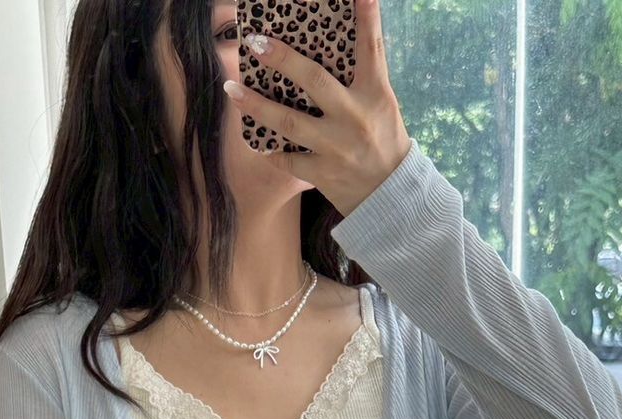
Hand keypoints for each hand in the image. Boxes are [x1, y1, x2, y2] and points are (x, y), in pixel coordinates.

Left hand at [223, 0, 413, 217]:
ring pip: (289, 122)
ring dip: (256, 105)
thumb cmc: (384, 141)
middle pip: (314, 81)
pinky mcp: (323, 173)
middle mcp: (355, 118)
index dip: (366, 18)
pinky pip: (287, 158)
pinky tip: (253, 138)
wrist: (390, 196)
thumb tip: (335, 45)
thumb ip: (362, 77)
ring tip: (231, 89)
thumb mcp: (383, 104)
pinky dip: (269, 149)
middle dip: (283, 59)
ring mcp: (336, 147)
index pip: (371, 50)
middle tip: (255, 42)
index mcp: (375, 95)